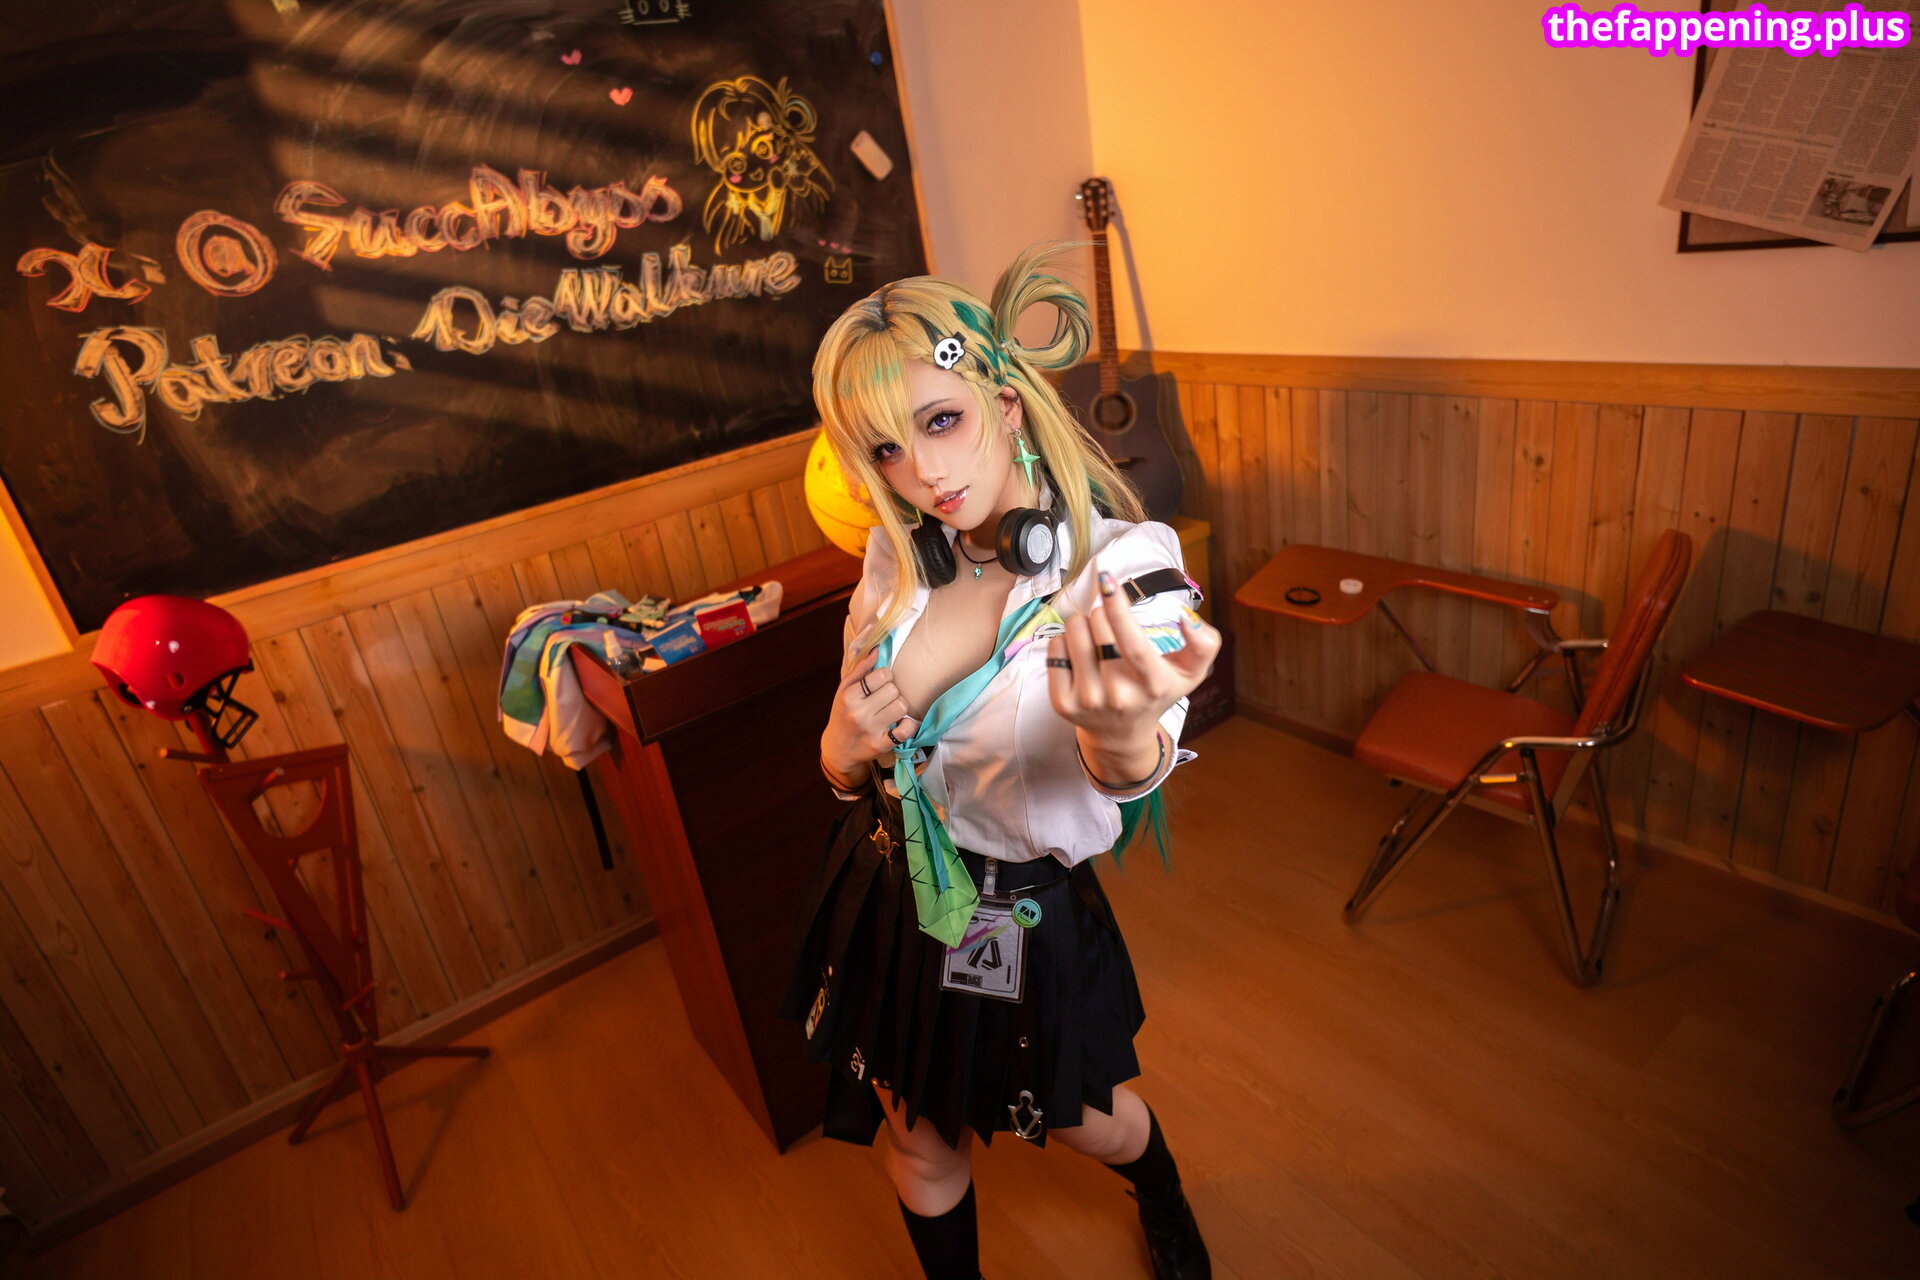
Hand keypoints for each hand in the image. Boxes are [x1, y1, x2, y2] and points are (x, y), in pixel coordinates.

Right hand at [821, 646, 920, 783]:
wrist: (838, 748)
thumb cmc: (842, 713)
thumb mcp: (844, 690)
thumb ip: (860, 669)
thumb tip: (877, 649)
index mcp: (849, 696)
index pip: (882, 675)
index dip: (885, 677)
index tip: (879, 684)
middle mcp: (858, 713)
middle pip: (893, 690)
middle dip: (892, 692)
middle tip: (885, 699)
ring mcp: (870, 730)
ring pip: (901, 707)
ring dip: (899, 707)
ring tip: (891, 710)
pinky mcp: (881, 745)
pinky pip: (906, 730)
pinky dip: (908, 725)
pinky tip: (900, 723)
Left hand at [1044, 566, 1220, 753]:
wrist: (1122, 733)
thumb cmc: (1156, 691)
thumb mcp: (1190, 672)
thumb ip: (1204, 644)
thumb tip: (1187, 618)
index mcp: (1153, 684)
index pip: (1132, 643)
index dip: (1118, 608)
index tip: (1108, 581)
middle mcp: (1120, 695)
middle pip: (1098, 624)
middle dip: (1103, 613)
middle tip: (1111, 629)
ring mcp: (1089, 701)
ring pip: (1074, 630)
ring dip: (1083, 625)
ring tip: (1096, 643)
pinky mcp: (1063, 704)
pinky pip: (1054, 648)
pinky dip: (1065, 642)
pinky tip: (1079, 657)